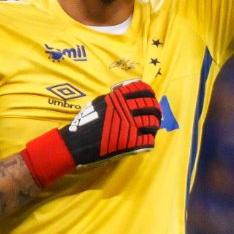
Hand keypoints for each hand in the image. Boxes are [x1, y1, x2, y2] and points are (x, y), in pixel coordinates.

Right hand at [21, 80, 161, 187]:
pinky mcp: (130, 143)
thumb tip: (126, 93)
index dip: (150, 94)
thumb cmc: (84, 123)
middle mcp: (127, 110)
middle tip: (156, 116)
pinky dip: (149, 140)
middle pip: (152, 107)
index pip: (143, 90)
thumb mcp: (99, 103)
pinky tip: (145, 141)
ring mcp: (130, 126)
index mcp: (119, 98)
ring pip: (153, 124)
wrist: (77, 143)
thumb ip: (114, 98)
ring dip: (154, 126)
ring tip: (151, 129)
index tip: (151, 98)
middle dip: (156, 111)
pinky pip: (149, 140)